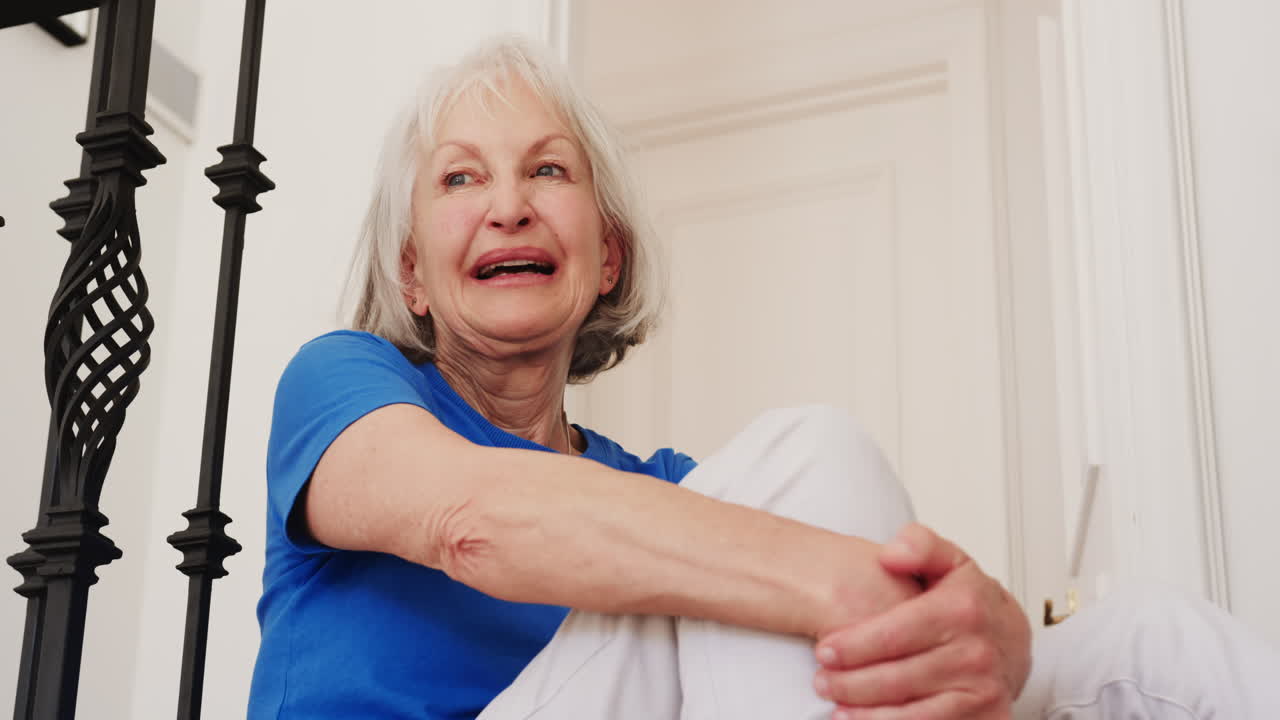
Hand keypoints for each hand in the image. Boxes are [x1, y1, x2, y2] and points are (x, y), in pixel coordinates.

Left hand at [812, 523, 1030, 718]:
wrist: (1013, 639)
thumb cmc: (971, 601)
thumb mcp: (949, 559)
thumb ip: (918, 544)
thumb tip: (890, 555)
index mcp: (960, 611)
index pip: (893, 635)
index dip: (853, 647)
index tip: (824, 651)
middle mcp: (973, 654)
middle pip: (896, 679)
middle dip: (850, 684)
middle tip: (823, 681)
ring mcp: (980, 691)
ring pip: (911, 713)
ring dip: (866, 715)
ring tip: (837, 706)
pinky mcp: (985, 717)